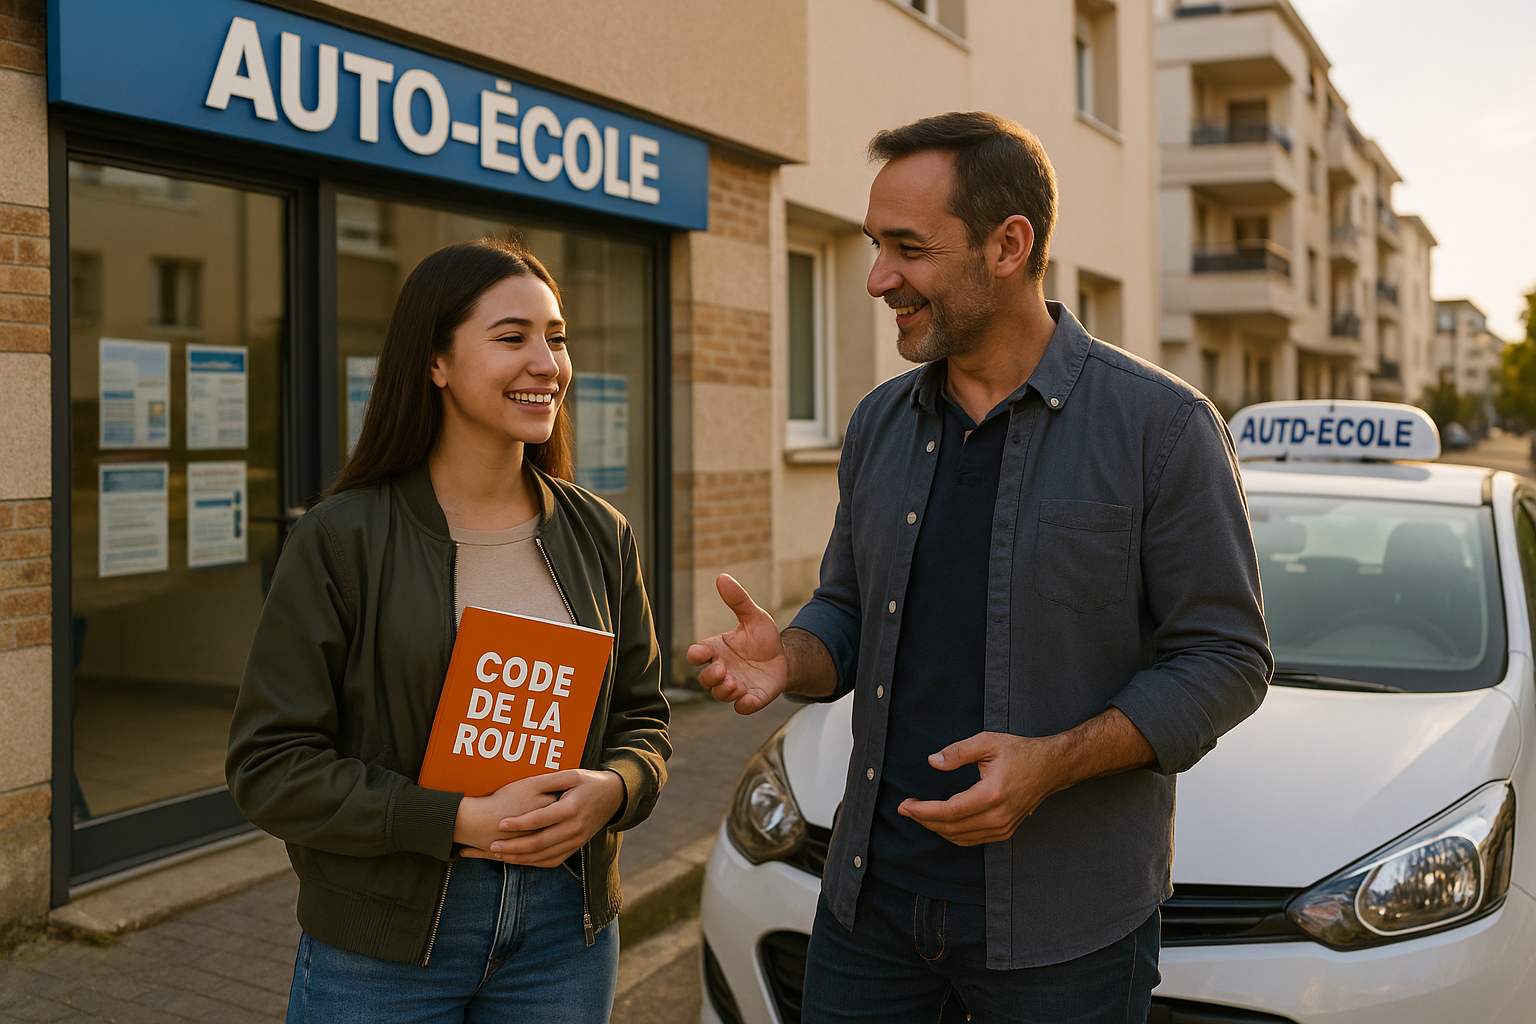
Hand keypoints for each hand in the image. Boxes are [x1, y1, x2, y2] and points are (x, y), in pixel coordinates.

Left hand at [461, 769, 625, 868]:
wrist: (613, 797)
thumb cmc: (588, 782)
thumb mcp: (572, 774)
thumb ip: (550, 779)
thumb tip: (527, 783)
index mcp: (572, 808)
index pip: (541, 819)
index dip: (520, 823)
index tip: (500, 823)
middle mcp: (575, 828)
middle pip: (539, 843)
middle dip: (513, 846)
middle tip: (492, 845)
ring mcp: (576, 841)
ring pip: (543, 856)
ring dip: (519, 858)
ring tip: (498, 855)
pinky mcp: (576, 848)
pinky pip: (552, 861)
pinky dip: (532, 863)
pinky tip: (516, 860)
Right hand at [685, 574, 788, 713]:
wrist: (785, 658)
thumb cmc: (762, 638)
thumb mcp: (754, 616)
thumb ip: (738, 600)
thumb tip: (722, 577)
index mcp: (718, 649)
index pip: (697, 654)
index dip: (695, 654)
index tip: (699, 653)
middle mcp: (723, 670)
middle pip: (704, 679)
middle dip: (710, 677)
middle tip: (721, 670)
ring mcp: (737, 686)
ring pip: (720, 694)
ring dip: (724, 691)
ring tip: (735, 683)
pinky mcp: (752, 698)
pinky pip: (742, 707)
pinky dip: (743, 706)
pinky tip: (748, 701)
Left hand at [897, 710, 1155, 845]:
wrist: (1051, 768)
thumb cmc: (1020, 752)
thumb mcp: (987, 742)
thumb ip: (958, 752)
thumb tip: (932, 761)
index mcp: (992, 794)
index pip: (949, 811)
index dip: (923, 811)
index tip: (904, 805)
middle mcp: (998, 816)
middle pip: (951, 828)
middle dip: (924, 820)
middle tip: (906, 808)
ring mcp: (1003, 828)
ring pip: (960, 837)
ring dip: (936, 828)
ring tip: (919, 813)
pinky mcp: (1005, 832)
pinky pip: (972, 839)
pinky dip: (952, 833)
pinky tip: (940, 821)